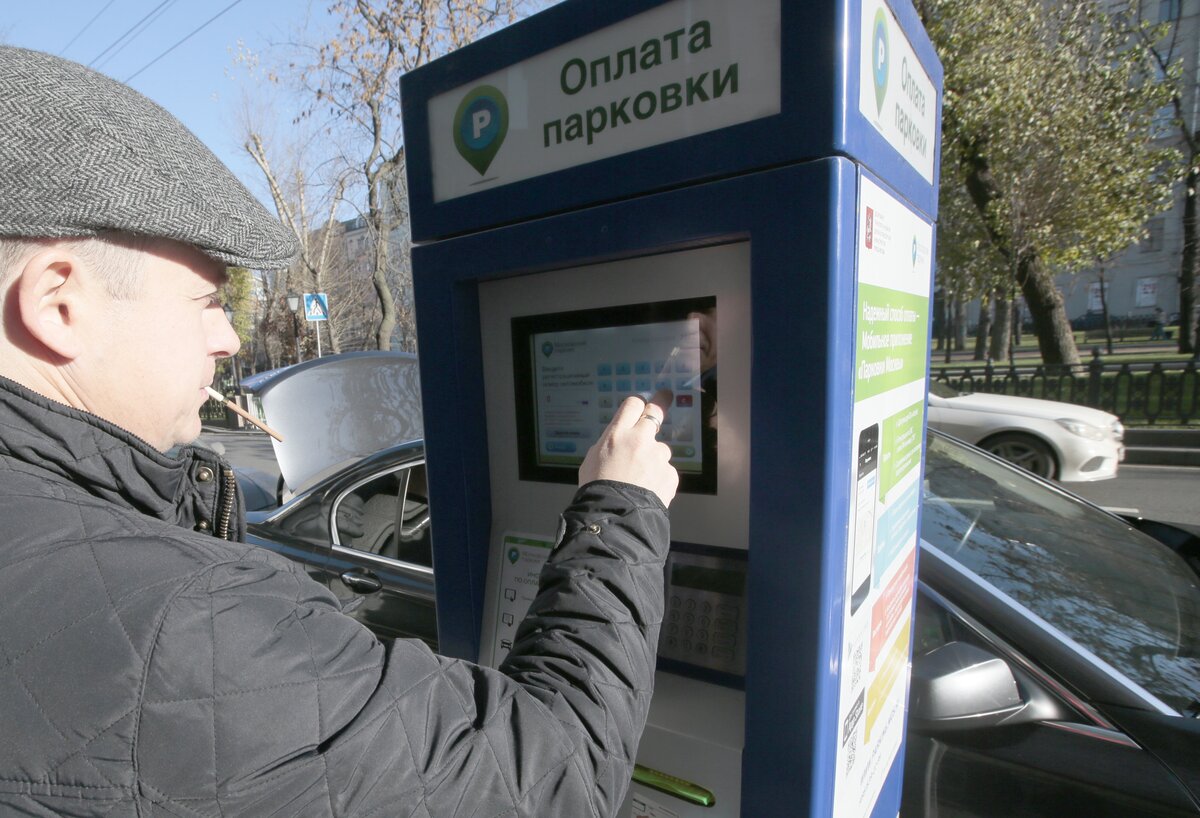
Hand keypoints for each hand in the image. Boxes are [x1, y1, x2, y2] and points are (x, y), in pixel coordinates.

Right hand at [579, 389, 678, 506]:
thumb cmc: (596, 489)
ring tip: (640, 479)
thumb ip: (609, 444)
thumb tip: (618, 442)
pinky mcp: (670, 474)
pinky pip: (666, 471)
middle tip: (666, 396)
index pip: (632, 405)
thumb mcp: (592, 459)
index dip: (637, 405)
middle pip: (655, 412)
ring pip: (661, 450)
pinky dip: (659, 479)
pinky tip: (647, 490)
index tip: (642, 405)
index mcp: (617, 434)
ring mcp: (657, 456)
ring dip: (654, 458)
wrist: (613, 516)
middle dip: (661, 401)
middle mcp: (640, 439)